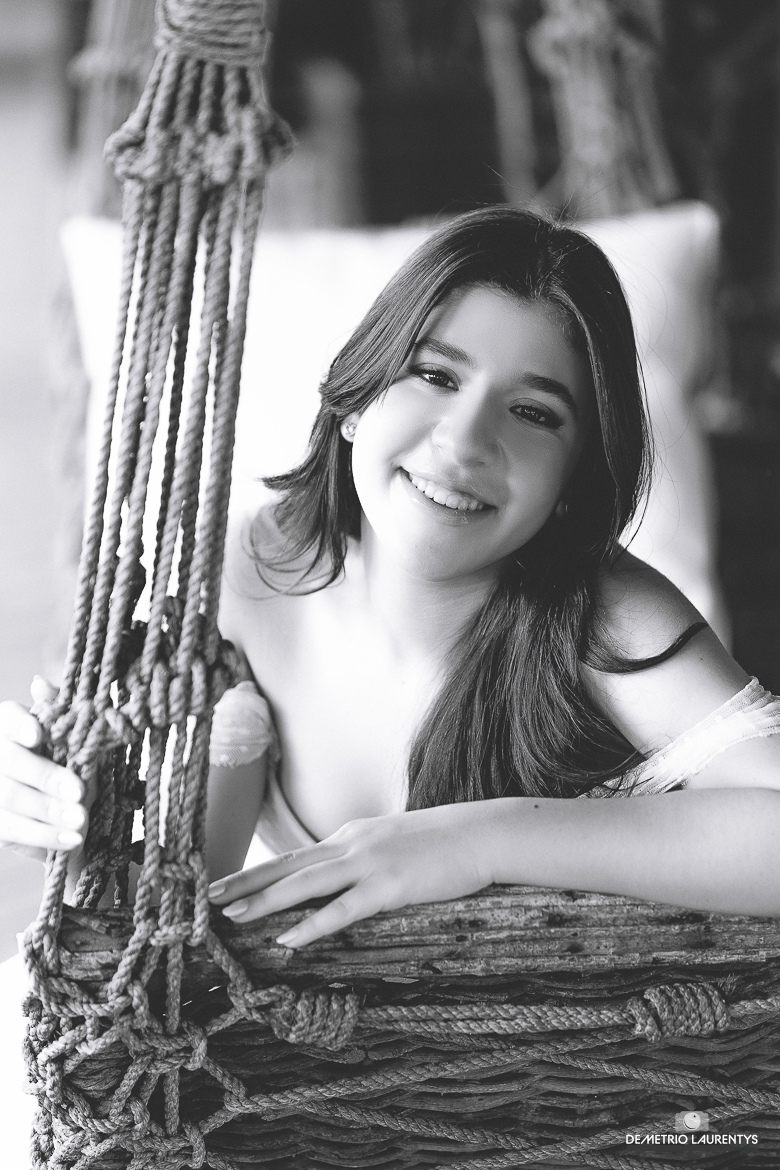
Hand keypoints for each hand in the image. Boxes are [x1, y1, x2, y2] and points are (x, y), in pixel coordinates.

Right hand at [0, 678, 86, 862]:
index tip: (39, 735)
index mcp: (14, 727)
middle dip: (45, 776)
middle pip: (9, 760)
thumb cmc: (76, 769)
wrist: (74, 819)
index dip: (20, 725)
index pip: (8, 718)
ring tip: (80, 820)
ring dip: (47, 811)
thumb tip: (39, 683)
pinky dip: (43, 836)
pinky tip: (71, 839)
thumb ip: (66, 714)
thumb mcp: (81, 741)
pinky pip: (10, 830)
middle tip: (79, 791)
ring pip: (8, 798)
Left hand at [208, 804, 494, 947]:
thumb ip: (364, 856)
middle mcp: (351, 844)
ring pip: (306, 884)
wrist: (482, 833)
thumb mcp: (393, 842)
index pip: (295, 857)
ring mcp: (370, 863)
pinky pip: (343, 910)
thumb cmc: (442, 843)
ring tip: (233, 916)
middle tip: (208, 897)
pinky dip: (313, 925)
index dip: (258, 871)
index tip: (226, 883)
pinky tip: (289, 939)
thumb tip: (341, 876)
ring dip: (266, 900)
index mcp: (351, 836)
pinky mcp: (390, 885)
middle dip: (246, 881)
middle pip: (289, 865)